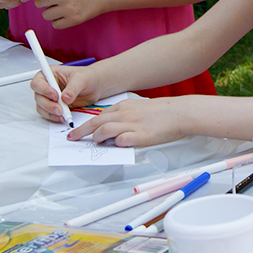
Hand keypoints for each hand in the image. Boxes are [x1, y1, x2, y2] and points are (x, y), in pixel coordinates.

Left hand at [28, 0, 106, 28]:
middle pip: (39, 3)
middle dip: (40, 2)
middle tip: (49, 0)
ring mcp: (70, 10)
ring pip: (46, 15)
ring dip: (49, 12)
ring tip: (59, 7)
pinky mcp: (74, 20)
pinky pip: (55, 24)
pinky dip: (57, 21)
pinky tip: (64, 15)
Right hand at [30, 65, 102, 123]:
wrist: (96, 87)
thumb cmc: (88, 77)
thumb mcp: (81, 79)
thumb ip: (72, 88)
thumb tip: (65, 98)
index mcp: (51, 73)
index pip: (38, 81)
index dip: (44, 90)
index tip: (55, 96)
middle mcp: (48, 85)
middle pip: (38, 96)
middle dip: (48, 104)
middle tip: (60, 109)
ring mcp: (50, 97)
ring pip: (41, 106)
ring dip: (50, 112)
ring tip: (63, 114)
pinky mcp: (55, 106)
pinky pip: (48, 113)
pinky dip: (54, 117)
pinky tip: (62, 117)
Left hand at [66, 97, 186, 147]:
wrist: (179, 113)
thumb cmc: (161, 113)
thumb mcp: (138, 108)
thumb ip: (124, 116)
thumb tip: (111, 126)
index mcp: (123, 106)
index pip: (99, 115)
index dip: (85, 124)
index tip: (77, 131)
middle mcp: (125, 114)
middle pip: (96, 122)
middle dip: (81, 132)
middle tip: (72, 138)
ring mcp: (132, 125)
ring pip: (105, 130)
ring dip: (97, 138)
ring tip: (95, 143)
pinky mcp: (141, 136)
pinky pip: (122, 140)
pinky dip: (116, 144)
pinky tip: (115, 146)